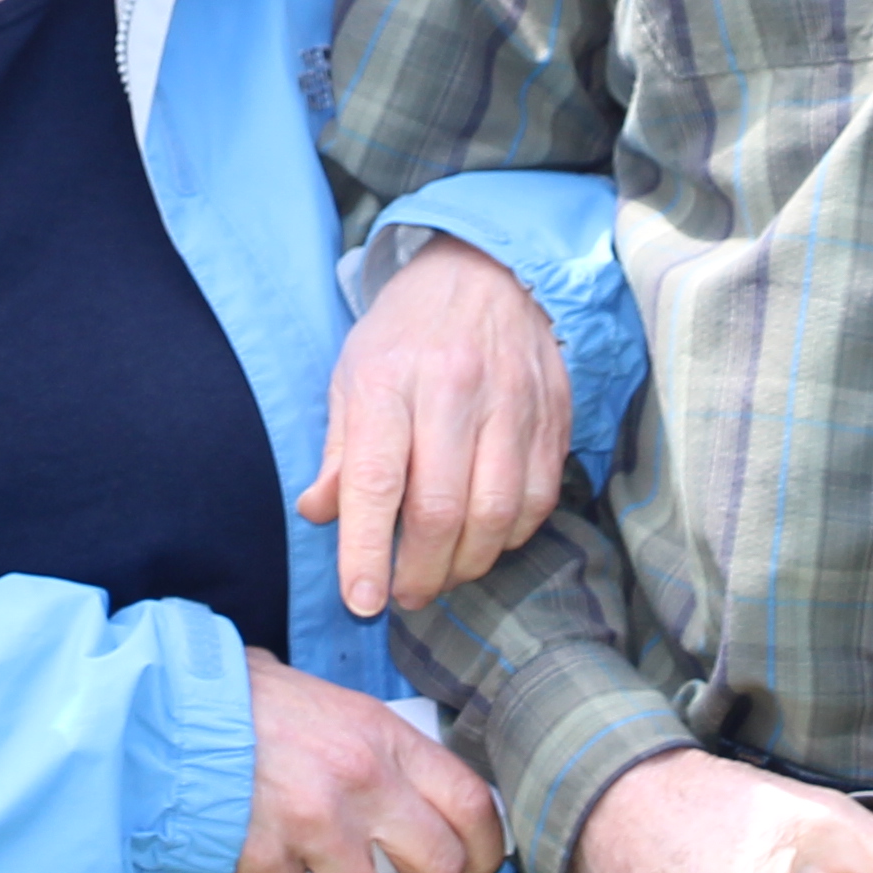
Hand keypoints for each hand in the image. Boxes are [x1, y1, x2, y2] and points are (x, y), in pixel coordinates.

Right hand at [234, 654, 505, 872]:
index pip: (471, 803)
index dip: (486, 855)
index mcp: (385, 737)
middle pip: (439, 867)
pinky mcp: (262, 853)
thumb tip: (417, 802)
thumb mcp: (335, 706)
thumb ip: (379, 751)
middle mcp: (361, 778)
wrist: (171, 706)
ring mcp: (312, 819)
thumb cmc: (251, 703)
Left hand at [300, 234, 571, 617]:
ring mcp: (510, 404)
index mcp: (388, 381)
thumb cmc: (407, 334)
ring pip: (494, 515)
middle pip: (439, 510)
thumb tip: (320, 514)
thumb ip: (338, 452)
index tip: (361, 601)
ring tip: (441, 575)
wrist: (487, 271)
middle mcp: (452, 390)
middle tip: (403, 595)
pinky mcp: (552, 417)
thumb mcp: (352, 377)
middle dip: (419, 572)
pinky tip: (484, 539)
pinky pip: (536, 501)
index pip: (375, 480)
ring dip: (465, 565)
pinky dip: (509, 537)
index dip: (366, 551)